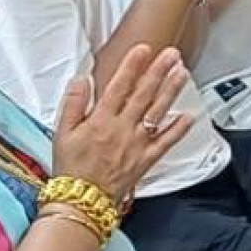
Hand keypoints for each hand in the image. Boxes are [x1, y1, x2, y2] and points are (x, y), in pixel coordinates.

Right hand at [50, 43, 196, 201]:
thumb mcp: (62, 133)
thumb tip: (81, 79)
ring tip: (182, 74)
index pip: (119, 86)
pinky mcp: (146, 160)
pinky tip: (189, 116)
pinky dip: (178, 129)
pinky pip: (165, 142)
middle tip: (172, 54)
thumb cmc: (71, 168)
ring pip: (157, 112)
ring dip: (171, 91)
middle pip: (143, 94)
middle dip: (159, 71)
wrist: (82, 201)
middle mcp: (121, 129)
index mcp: (100, 120)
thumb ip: (72, 104)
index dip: (132, 66)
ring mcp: (136, 144)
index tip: (143, 49)